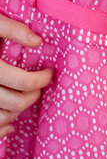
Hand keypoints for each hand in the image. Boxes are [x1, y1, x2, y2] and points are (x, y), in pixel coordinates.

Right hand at [0, 14, 53, 137]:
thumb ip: (13, 29)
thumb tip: (38, 42)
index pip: (24, 82)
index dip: (42, 79)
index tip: (49, 72)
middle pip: (16, 103)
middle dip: (34, 95)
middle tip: (40, 84)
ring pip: (2, 117)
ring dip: (18, 110)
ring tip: (24, 96)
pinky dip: (2, 130)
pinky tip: (10, 123)